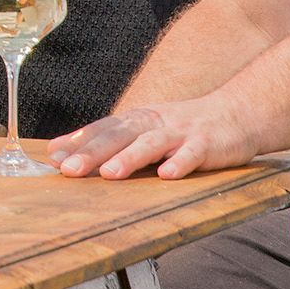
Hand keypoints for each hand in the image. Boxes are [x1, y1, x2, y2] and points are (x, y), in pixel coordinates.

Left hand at [46, 97, 260, 180]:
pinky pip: (192, 154)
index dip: (77, 141)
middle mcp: (155, 122)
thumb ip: (118, 142)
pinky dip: (180, 164)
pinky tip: (167, 175)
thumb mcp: (149, 130)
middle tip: (68, 170)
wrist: (237, 113)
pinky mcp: (206, 144)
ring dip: (130, 158)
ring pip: (151, 143)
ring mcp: (181, 132)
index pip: (102, 129)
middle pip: (119, 135)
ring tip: (110, 174)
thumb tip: (75, 156)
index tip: (51, 156)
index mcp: (138, 120)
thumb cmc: (184, 128)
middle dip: (92, 152)